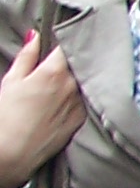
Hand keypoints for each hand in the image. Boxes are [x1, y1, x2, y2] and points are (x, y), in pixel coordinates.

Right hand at [0, 32, 84, 186]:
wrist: (14, 151)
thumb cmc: (7, 115)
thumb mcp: (12, 80)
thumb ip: (27, 56)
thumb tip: (35, 36)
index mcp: (55, 72)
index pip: (67, 46)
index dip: (64, 41)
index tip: (60, 40)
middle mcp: (73, 85)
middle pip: (78, 64)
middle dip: (71, 59)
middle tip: (60, 60)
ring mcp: (81, 103)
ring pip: (83, 82)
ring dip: (77, 77)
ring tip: (59, 82)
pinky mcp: (82, 118)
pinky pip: (84, 100)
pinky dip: (78, 96)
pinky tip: (63, 100)